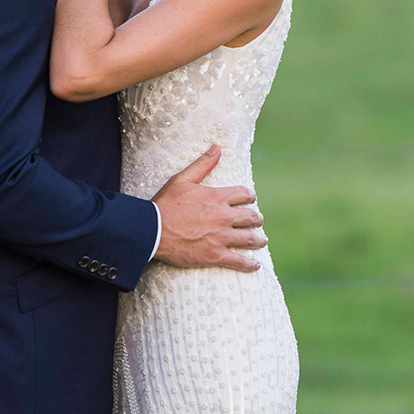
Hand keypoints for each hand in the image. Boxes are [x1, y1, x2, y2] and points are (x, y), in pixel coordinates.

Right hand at [149, 145, 265, 271]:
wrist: (152, 230)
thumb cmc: (165, 204)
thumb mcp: (183, 179)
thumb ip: (203, 164)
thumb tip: (217, 147)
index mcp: (218, 197)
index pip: (244, 195)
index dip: (249, 197)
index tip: (250, 200)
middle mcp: (224, 216)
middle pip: (251, 217)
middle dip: (256, 219)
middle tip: (257, 221)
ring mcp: (221, 237)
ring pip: (249, 239)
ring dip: (258, 240)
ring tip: (261, 241)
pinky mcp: (215, 255)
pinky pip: (239, 261)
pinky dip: (249, 264)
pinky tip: (255, 266)